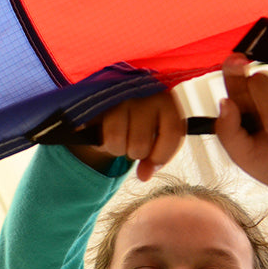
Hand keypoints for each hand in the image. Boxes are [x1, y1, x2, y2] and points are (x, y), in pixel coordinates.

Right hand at [71, 89, 185, 180]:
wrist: (111, 98)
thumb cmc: (139, 119)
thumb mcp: (156, 134)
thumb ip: (155, 156)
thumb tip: (144, 176)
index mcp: (166, 99)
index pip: (171, 133)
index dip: (161, 156)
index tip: (149, 166)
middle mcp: (143, 92)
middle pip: (140, 144)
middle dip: (133, 153)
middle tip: (131, 142)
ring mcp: (117, 95)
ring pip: (116, 141)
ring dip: (115, 149)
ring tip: (117, 138)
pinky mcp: (96, 103)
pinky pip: (97, 136)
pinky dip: (99, 142)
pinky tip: (103, 132)